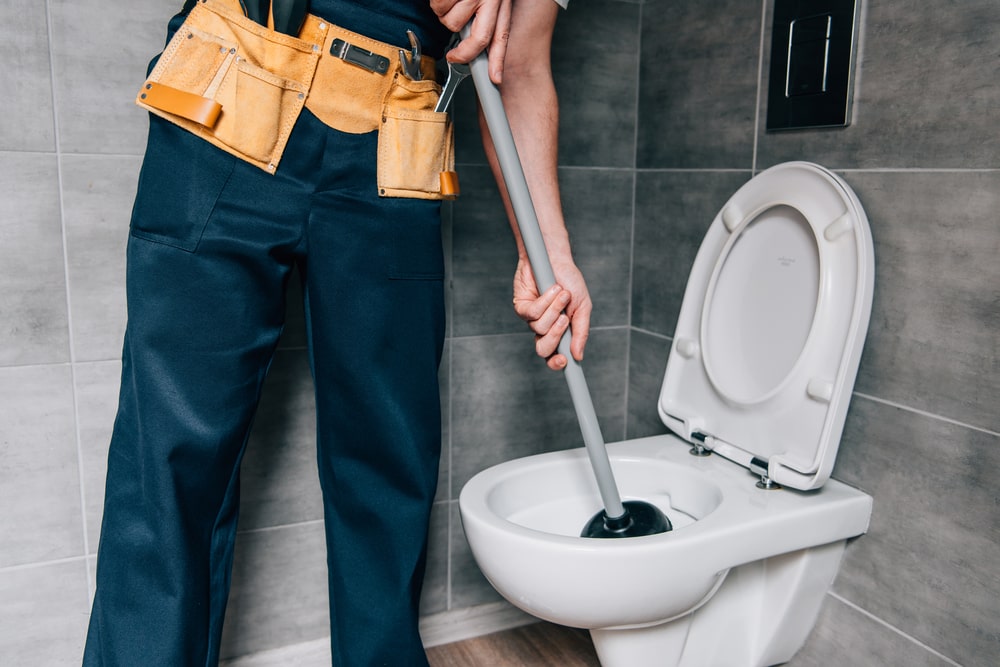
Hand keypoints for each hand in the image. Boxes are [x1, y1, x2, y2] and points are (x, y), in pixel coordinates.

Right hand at [430, 0, 511, 82]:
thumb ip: (484, 15)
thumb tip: (473, 40)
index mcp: (500, 1)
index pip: (501, 36)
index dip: (498, 60)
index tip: (496, 78)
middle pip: (478, 39)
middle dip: (462, 51)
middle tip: (453, 51)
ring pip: (452, 23)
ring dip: (445, 13)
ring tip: (449, 0)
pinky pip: (440, 8)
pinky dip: (436, 2)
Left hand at [512, 256, 591, 370]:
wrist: (556, 258)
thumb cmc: (570, 281)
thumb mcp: (582, 307)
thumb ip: (581, 332)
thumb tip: (578, 356)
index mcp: (559, 332)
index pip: (554, 355)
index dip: (556, 363)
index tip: (564, 361)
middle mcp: (543, 328)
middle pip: (543, 349)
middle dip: (555, 336)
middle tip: (564, 320)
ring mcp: (531, 318)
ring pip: (539, 328)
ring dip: (554, 309)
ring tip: (562, 293)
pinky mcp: (521, 306)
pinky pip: (532, 313)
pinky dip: (545, 301)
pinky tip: (553, 288)